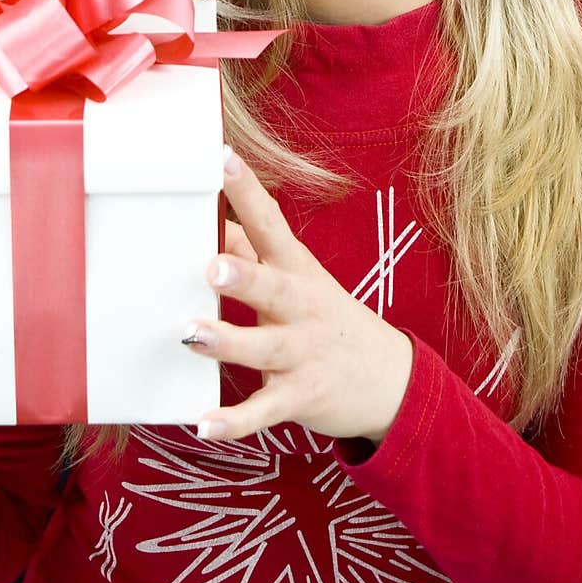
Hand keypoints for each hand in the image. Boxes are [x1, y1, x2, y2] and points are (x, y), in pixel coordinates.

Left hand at [182, 148, 413, 444]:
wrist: (391, 381)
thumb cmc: (325, 319)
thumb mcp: (296, 279)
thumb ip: (251, 252)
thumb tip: (211, 218)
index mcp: (297, 270)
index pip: (270, 222)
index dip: (246, 190)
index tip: (220, 157)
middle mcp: (302, 307)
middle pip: (273, 287)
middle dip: (244, 276)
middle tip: (212, 267)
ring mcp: (304, 353)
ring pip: (264, 348)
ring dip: (228, 342)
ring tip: (190, 335)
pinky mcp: (301, 396)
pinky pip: (265, 410)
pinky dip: (236, 420)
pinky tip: (204, 425)